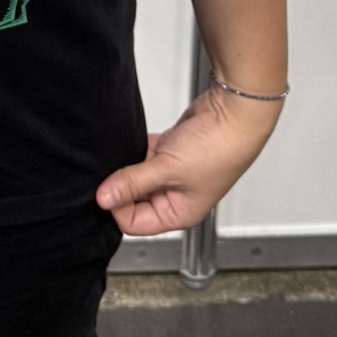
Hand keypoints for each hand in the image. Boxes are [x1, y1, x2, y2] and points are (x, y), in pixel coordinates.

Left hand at [95, 86, 282, 235]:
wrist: (233, 113)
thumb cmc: (218, 149)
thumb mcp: (167, 170)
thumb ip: (132, 183)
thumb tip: (103, 199)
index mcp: (178, 214)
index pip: (134, 223)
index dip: (117, 208)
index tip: (107, 189)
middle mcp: (175, 197)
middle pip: (133, 200)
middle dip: (121, 185)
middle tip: (110, 170)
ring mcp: (172, 173)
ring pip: (137, 176)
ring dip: (128, 166)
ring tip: (122, 154)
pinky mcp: (170, 151)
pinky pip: (144, 155)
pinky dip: (135, 149)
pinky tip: (131, 141)